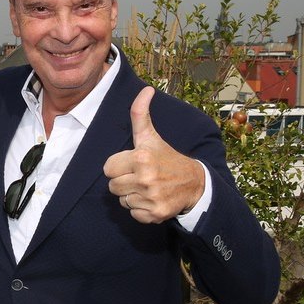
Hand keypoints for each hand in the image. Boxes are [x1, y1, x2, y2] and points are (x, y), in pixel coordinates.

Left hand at [103, 86, 204, 223]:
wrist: (194, 183)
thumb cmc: (167, 157)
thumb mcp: (151, 136)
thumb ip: (140, 114)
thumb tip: (146, 89)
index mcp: (141, 157)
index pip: (108, 169)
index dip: (118, 166)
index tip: (133, 164)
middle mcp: (146, 178)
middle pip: (112, 186)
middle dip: (123, 181)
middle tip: (140, 176)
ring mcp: (151, 198)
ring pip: (122, 201)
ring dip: (131, 195)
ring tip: (147, 187)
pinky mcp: (155, 214)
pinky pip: (133, 213)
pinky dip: (140, 209)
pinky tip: (152, 199)